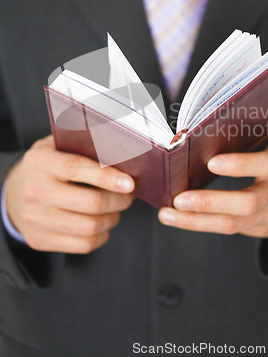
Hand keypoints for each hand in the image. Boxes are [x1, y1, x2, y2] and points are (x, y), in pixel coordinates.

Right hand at [5, 135, 134, 252]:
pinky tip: (103, 224)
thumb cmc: (46, 167)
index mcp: (41, 162)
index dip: (108, 177)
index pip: (78, 168)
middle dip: (119, 200)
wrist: (14, 193)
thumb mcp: (56, 146)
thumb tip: (121, 153)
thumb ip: (83, 146)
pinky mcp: (39, 240)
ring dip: (113, 219)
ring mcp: (36, 219)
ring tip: (117, 209)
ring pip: (90, 227)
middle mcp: (35, 191)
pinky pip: (83, 245)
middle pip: (91, 203)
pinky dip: (102, 235)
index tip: (130, 183)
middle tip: (129, 195)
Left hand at [159, 98, 267, 237]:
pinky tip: (176, 218)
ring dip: (197, 221)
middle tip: (179, 197)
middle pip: (247, 203)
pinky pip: (228, 228)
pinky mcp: (257, 227)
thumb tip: (257, 90)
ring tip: (168, 213)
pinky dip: (199, 224)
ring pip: (232, 223)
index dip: (241, 165)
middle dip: (210, 202)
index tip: (211, 162)